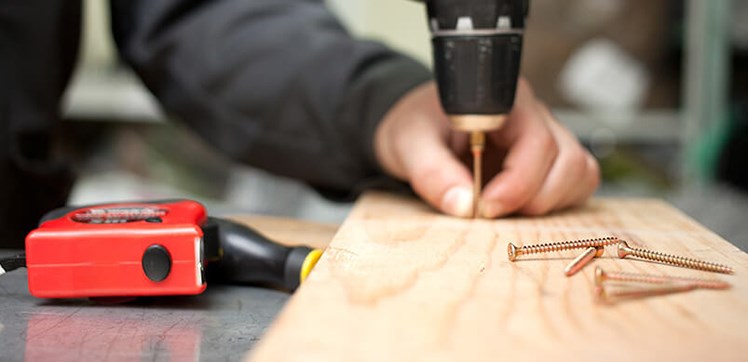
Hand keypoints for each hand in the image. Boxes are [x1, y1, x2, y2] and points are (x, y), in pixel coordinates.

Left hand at [374, 79, 599, 217]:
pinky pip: (576, 183)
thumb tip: (463, 206)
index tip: (486, 206)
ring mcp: (548, 136)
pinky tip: (518, 204)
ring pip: (579, 172)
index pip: (537, 140)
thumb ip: (432, 172)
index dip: (518, 182)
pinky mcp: (550, 161)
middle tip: (487, 210)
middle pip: (567, 161)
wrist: (419, 128)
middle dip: (531, 198)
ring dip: (547, 202)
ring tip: (503, 206)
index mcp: (503, 100)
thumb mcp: (408, 144)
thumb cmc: (417, 127)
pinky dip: (555, 203)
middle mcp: (534, 115)